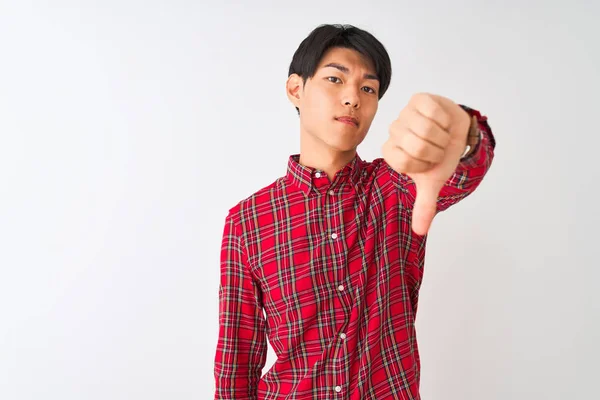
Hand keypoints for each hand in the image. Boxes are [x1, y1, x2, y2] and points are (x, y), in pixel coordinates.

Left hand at [382, 93, 470, 234]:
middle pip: (416, 145)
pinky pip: (433, 111)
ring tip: (441, 135)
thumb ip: (424, 206)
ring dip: (442, 135)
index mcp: (392, 153)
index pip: (405, 162)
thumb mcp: (433, 182)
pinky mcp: (418, 99)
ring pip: (425, 128)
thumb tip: (420, 232)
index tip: (430, 162)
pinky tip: (443, 121)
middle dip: (436, 150)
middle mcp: (393, 133)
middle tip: (438, 148)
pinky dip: (445, 119)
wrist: (457, 132)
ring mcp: (404, 114)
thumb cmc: (441, 156)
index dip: (426, 164)